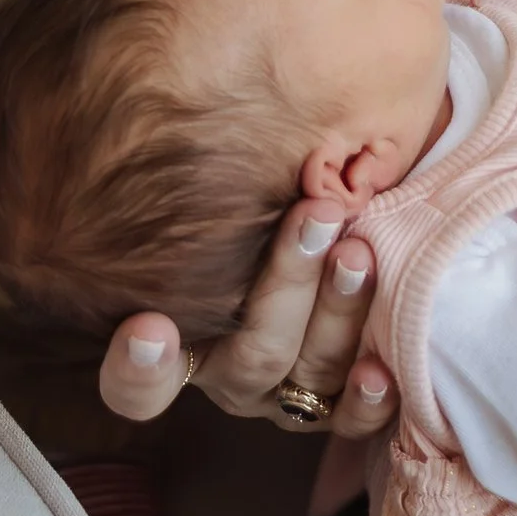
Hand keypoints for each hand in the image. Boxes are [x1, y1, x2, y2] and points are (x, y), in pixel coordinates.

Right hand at [99, 199, 399, 441]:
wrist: (329, 219)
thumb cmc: (265, 198)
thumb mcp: (235, 193)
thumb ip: (220, 185)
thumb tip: (193, 98)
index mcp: (182, 334)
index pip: (137, 380)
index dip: (136, 368)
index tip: (150, 328)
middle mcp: (227, 373)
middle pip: (249, 356)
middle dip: (285, 285)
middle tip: (316, 216)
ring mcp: (282, 395)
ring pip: (304, 376)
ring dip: (335, 314)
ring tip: (357, 254)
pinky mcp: (333, 406)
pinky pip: (349, 417)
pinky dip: (365, 398)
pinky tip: (380, 370)